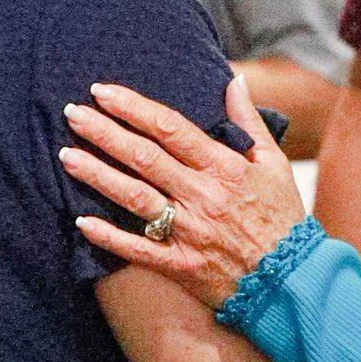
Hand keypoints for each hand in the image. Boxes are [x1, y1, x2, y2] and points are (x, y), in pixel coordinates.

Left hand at [61, 76, 308, 310]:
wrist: (294, 281)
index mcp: (225, 168)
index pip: (171, 128)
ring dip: (97, 175)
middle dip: (104, 133)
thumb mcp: (275, 164)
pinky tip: (81, 220)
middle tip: (72, 114)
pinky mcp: (181, 266)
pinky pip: (138, 249)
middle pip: (144, 157)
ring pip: (134, 197)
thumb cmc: (283, 219)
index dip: (133, 108)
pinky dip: (108, 236)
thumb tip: (232, 80)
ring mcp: (190, 232)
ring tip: (66, 156)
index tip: (103, 92)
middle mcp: (203, 196)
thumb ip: (249, 122)